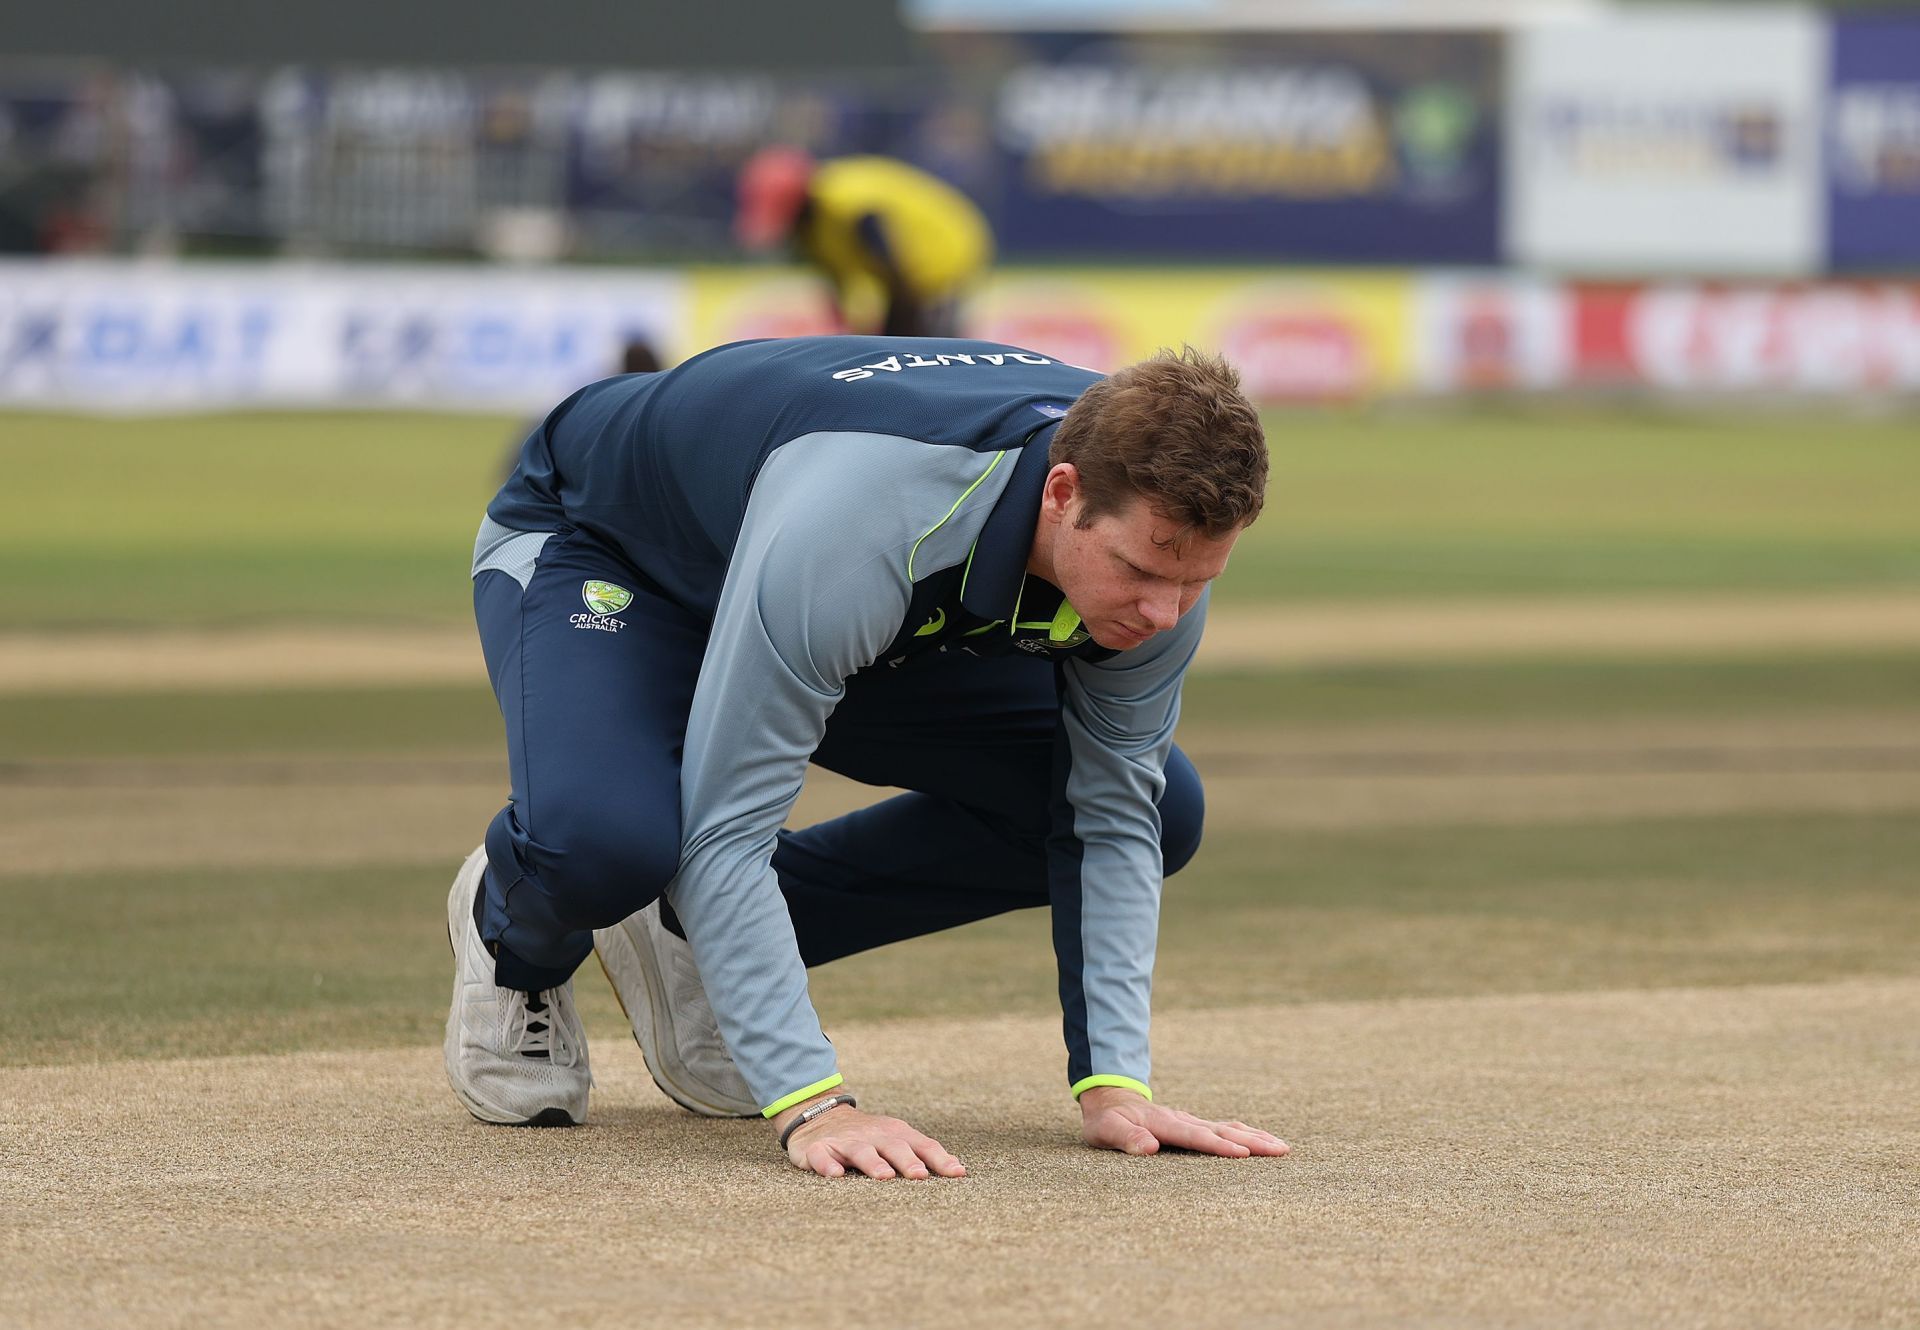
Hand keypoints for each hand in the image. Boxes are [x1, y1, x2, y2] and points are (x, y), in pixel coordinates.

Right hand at [774, 1092, 966, 1179]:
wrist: (820, 1116)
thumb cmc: (869, 1136)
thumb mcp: (896, 1140)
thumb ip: (925, 1154)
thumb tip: (960, 1170)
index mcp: (895, 1134)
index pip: (922, 1145)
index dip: (939, 1159)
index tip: (957, 1173)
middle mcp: (873, 1135)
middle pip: (893, 1146)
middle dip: (907, 1160)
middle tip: (920, 1176)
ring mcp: (845, 1142)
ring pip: (860, 1151)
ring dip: (873, 1162)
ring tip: (884, 1176)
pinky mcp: (818, 1149)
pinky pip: (822, 1156)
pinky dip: (827, 1165)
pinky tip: (835, 1175)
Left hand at [1078, 1086, 1289, 1158]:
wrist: (1111, 1097)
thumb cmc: (1107, 1120)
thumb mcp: (1106, 1130)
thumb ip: (1126, 1138)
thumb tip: (1149, 1147)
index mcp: (1164, 1124)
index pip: (1196, 1137)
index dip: (1219, 1147)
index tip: (1243, 1155)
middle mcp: (1184, 1120)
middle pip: (1223, 1132)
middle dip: (1253, 1142)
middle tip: (1282, 1150)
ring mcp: (1192, 1121)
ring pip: (1229, 1128)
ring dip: (1255, 1137)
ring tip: (1282, 1147)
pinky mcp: (1195, 1124)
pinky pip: (1225, 1129)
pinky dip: (1246, 1134)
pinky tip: (1262, 1140)